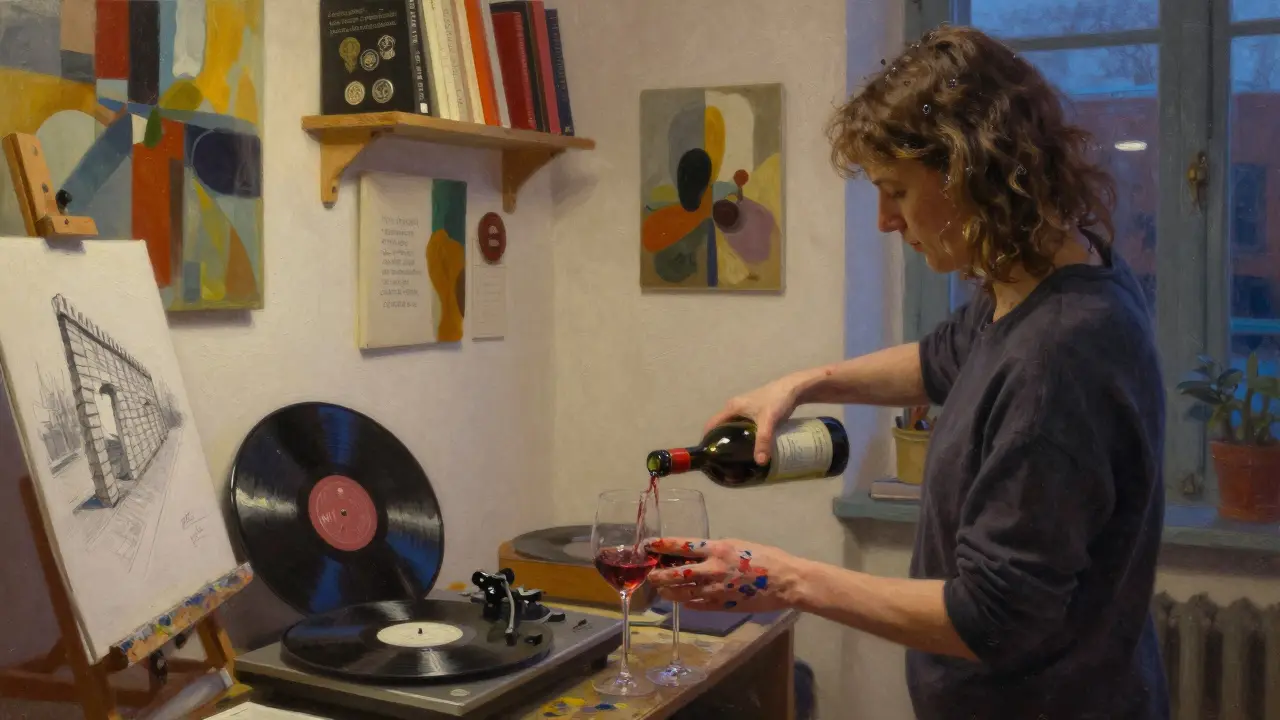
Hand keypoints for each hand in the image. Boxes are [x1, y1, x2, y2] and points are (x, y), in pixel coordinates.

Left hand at [645, 537, 807, 612]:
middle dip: (658, 575)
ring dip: (668, 592)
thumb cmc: (765, 558)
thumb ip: (715, 550)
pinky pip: (697, 605)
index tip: (648, 545)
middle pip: (675, 573)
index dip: (662, 546)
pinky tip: (683, 601)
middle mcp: (712, 570)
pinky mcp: (721, 606)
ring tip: (662, 590)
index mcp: (716, 549)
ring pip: (682, 593)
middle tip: (650, 574)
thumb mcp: (737, 544)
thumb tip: (695, 553)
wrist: (785, 581)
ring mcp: (715, 590)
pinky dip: (687, 603)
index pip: (681, 546)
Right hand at [705, 376, 803, 463]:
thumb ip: (763, 440)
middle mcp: (734, 407)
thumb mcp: (768, 421)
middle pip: (721, 427)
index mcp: (732, 407)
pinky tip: (749, 446)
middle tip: (723, 460)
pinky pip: (743, 426)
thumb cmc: (777, 400)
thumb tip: (760, 462)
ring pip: (733, 426)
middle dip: (721, 442)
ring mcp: (744, 408)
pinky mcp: (754, 411)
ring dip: (733, 439)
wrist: (794, 388)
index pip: (712, 425)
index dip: (708, 440)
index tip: (709, 456)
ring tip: (735, 457)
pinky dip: (743, 435)